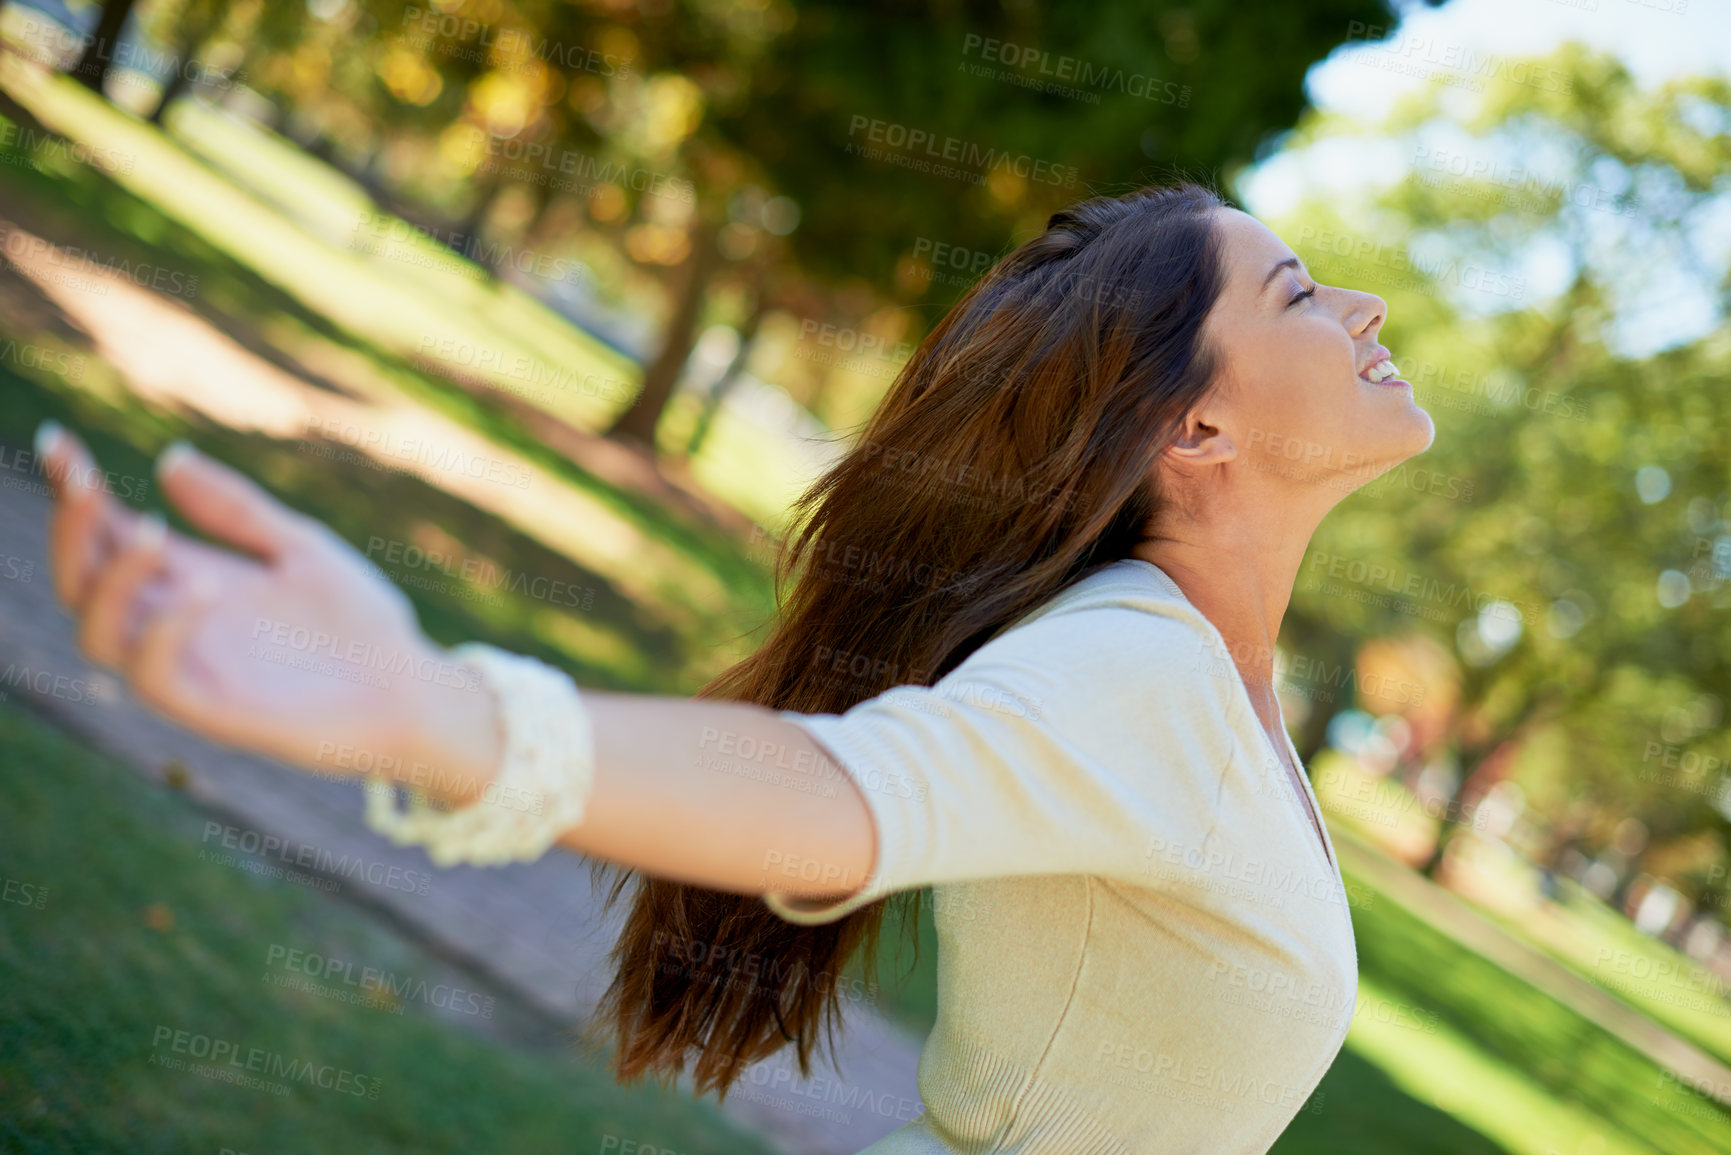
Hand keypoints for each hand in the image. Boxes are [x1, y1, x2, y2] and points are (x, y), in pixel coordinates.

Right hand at [36, 422, 500, 797]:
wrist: (414, 689)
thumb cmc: (362, 622)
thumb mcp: (300, 547)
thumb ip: (236, 509)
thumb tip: (169, 457)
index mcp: (192, 578)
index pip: (109, 536)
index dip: (75, 495)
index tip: (57, 443)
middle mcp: (178, 624)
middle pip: (82, 583)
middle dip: (73, 531)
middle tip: (88, 486)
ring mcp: (193, 668)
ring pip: (98, 634)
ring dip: (110, 581)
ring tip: (152, 533)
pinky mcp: (214, 711)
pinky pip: (153, 679)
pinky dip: (162, 632)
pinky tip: (205, 589)